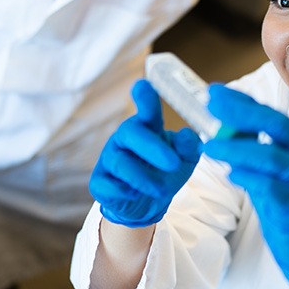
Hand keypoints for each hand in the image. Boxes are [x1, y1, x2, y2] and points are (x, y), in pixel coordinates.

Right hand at [90, 80, 202, 227]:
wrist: (147, 203)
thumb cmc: (164, 172)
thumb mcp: (184, 159)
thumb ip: (188, 146)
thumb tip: (188, 135)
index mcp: (146, 127)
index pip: (146, 110)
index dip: (144, 98)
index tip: (142, 86)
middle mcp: (124, 138)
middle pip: (131, 134)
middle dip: (153, 148)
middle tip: (174, 163)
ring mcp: (109, 159)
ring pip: (121, 163)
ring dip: (144, 178)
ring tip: (162, 190)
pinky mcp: (100, 182)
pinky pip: (105, 185)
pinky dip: (120, 191)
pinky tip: (132, 194)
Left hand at [203, 84, 288, 288]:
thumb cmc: (284, 202)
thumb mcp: (266, 171)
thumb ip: (248, 149)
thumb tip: (219, 125)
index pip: (269, 113)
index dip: (241, 101)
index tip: (213, 91)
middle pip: (277, 125)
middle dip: (243, 112)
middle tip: (211, 104)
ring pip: (271, 157)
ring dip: (237, 149)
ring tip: (210, 146)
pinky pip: (271, 188)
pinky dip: (249, 178)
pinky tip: (232, 175)